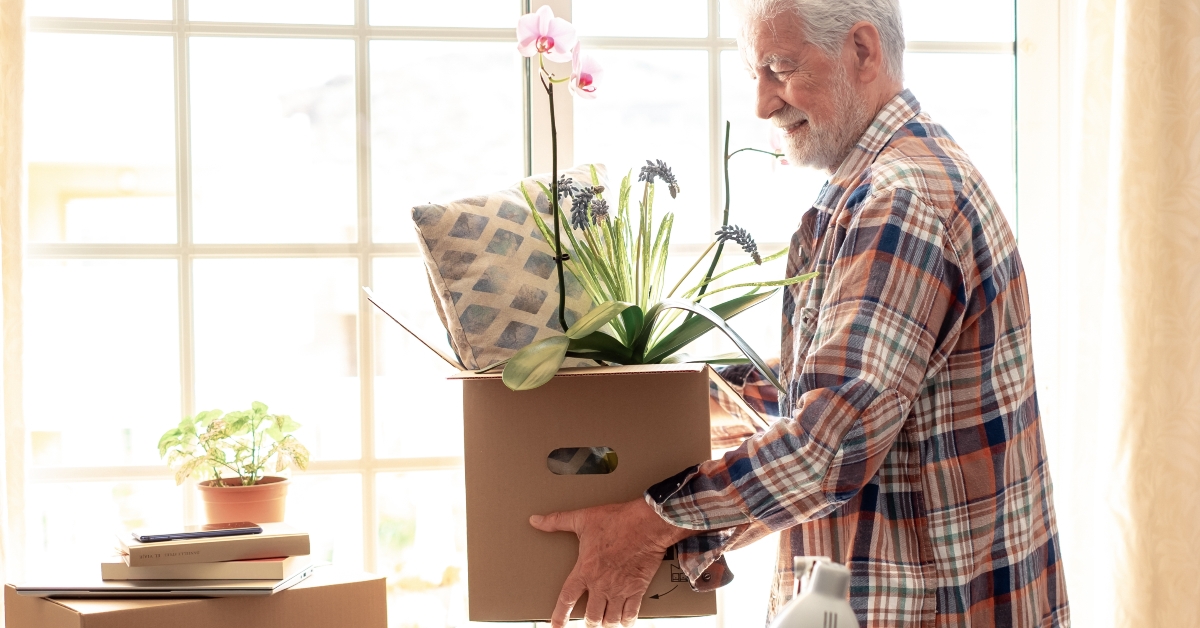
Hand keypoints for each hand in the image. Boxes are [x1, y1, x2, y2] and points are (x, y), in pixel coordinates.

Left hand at [530, 498, 690, 627]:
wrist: (646, 524)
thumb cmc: (617, 520)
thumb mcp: (583, 518)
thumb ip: (557, 521)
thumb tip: (536, 520)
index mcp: (585, 570)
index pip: (566, 599)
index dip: (559, 616)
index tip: (556, 625)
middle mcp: (601, 585)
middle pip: (591, 617)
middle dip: (588, 621)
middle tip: (588, 619)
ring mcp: (620, 590)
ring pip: (609, 620)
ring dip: (606, 623)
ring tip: (604, 620)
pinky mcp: (637, 590)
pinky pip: (631, 615)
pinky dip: (626, 621)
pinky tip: (624, 620)